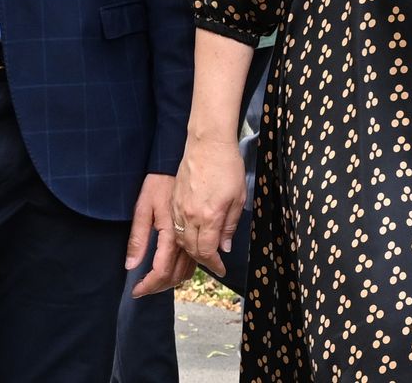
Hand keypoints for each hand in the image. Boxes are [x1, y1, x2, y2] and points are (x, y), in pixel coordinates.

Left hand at [124, 172, 195, 296]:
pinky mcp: (196, 232)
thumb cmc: (158, 184)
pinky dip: (182, 271)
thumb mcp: (142, 208)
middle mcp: (184, 239)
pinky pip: (192, 261)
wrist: (176, 166)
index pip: (162, 272)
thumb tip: (131, 265)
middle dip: (158, 287)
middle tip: (143, 289)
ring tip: (154, 282)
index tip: (136, 291)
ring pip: (187, 271)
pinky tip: (171, 269)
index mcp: (170, 235)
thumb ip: (138, 238)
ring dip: (170, 282)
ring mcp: (192, 236)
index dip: (149, 286)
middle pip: (176, 276)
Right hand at [171, 134, 244, 275]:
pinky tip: (190, 235)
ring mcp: (179, 207)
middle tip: (213, 262)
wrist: (208, 142)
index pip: (207, 252)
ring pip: (180, 240)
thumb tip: (224, 247)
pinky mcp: (173, 199)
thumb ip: (230, 225)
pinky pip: (174, 226)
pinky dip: (181, 236)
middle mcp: (190, 215)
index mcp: (209, 216)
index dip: (214, 264)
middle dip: (203, 260)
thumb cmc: (227, 166)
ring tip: (202, 251)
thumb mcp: (238, 197)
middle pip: (192, 249)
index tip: (221, 269)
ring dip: (190, 250)